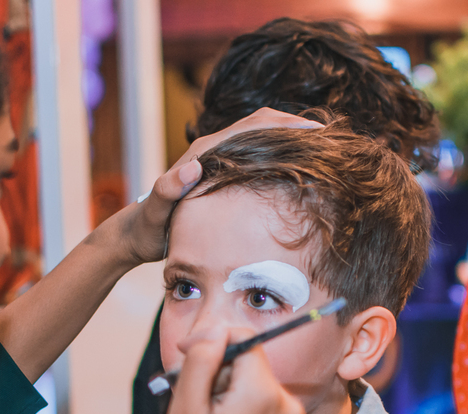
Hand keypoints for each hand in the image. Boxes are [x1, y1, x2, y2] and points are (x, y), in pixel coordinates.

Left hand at [119, 108, 322, 264]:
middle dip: (297, 127)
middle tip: (331, 140)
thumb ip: (168, 190)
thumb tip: (191, 167)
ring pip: (263, 140)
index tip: (318, 133)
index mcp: (205, 152)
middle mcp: (214, 150)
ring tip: (324, 152)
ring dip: (292, 141)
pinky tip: (298, 174)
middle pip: (264, 125)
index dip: (287, 125)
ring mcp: (220, 161)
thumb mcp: (156, 212)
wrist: (136, 234)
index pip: (254, 126)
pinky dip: (280, 158)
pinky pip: (258, 158)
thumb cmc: (147, 227)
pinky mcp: (222, 175)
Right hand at [158, 326, 304, 413]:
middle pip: (247, 361)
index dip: (210, 342)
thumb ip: (202, 362)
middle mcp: (287, 403)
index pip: (242, 337)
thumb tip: (213, 331)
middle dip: (216, 374)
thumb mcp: (185, 413)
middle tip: (191, 408)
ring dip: (224, 394)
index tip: (185, 359)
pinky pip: (260, 406)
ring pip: (251, 384)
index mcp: (263, 392)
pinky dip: (237, 412)